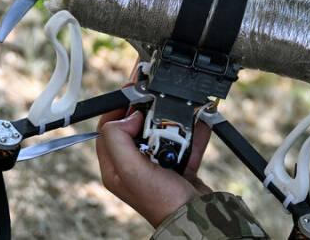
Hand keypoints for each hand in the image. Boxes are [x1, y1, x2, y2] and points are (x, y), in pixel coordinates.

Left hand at [95, 109, 212, 227]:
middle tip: (159, 98)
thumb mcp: (130, 169)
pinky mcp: (179, 165)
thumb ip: (118, 139)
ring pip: (163, 131)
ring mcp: (157, 164)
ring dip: (175, 121)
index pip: (109, 129)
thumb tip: (128, 116)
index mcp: (116, 167)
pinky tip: (200, 120)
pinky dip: (194, 130)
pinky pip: (185, 140)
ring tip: (182, 111)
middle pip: (137, 127)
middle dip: (150, 112)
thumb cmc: (162, 202)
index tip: (132, 93)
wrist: (196, 217)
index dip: (119, 109)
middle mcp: (134, 165)